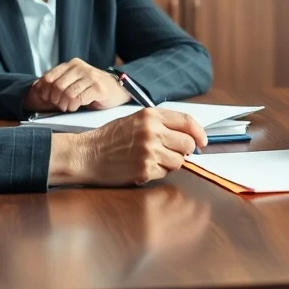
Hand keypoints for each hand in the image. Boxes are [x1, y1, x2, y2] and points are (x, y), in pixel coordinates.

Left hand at [28, 58, 132, 112]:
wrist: (118, 90)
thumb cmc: (92, 89)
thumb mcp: (74, 82)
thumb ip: (59, 82)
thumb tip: (36, 89)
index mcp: (72, 64)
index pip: (49, 77)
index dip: (44, 91)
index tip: (47, 100)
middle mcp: (80, 67)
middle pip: (57, 86)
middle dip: (55, 100)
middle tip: (60, 106)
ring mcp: (90, 76)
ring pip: (67, 93)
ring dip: (65, 104)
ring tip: (68, 107)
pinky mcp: (98, 87)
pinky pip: (78, 98)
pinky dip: (74, 106)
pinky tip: (76, 107)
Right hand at [48, 108, 207, 186]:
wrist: (86, 154)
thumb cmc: (109, 138)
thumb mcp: (134, 120)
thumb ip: (159, 124)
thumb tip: (186, 134)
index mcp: (150, 115)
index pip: (187, 121)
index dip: (199, 133)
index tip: (202, 141)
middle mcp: (152, 131)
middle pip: (187, 143)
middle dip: (184, 150)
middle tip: (173, 153)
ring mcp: (149, 151)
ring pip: (179, 161)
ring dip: (170, 163)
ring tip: (152, 159)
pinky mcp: (145, 169)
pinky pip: (165, 173)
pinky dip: (158, 172)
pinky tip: (142, 167)